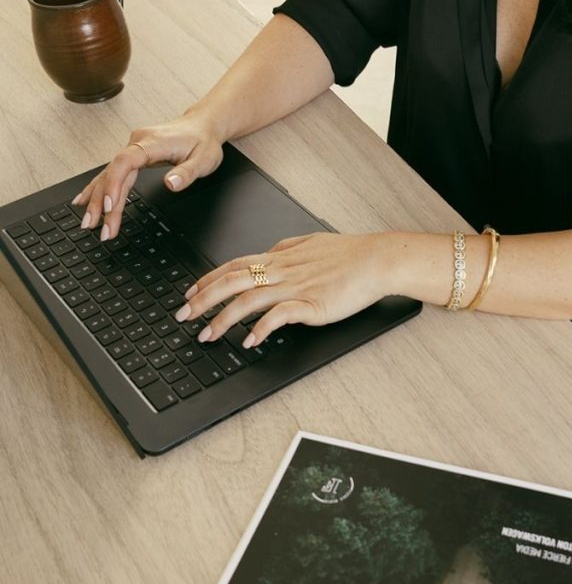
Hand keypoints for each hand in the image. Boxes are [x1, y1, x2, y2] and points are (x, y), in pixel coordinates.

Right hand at [73, 111, 224, 239]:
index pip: (125, 162)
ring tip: (87, 222)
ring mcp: (133, 148)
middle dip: (102, 201)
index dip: (114, 184)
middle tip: (95, 226)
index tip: (110, 207)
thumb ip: (187, 173)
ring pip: (109, 174)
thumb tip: (170, 184)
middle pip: (113, 172)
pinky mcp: (134, 154)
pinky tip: (85, 200)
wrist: (202, 125)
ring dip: (97, 198)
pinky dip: (99, 187)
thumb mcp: (204, 160)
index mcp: (152, 143)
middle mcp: (137, 143)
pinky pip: (112, 172)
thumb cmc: (203, 141)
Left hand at [175, 232, 395, 346]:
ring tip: (207, 336)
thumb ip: (286, 249)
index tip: (189, 293)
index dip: (207, 280)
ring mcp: (295, 287)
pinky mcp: (312, 304)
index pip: (233, 265)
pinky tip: (249, 341)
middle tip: (183, 317)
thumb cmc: (349, 253)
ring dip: (223, 319)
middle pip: (231, 282)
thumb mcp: (310, 243)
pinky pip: (279, 316)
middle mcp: (282, 270)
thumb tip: (269, 253)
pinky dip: (261, 328)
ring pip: (248, 300)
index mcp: (279, 256)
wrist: (376, 259)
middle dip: (202, 300)